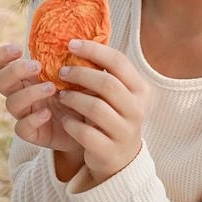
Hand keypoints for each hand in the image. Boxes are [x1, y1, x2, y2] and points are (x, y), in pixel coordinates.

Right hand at [0, 43, 82, 160]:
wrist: (101, 124)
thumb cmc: (91, 92)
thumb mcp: (86, 69)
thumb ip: (78, 54)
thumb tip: (77, 37)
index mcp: (27, 76)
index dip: (0, 56)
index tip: (18, 49)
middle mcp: (22, 93)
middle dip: (14, 71)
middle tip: (37, 67)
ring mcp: (27, 114)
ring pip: (10, 103)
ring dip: (29, 92)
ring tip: (52, 88)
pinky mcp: (34, 134)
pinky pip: (21, 128)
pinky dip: (32, 119)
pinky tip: (48, 113)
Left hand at [51, 38, 147, 184]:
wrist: (120, 159)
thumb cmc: (113, 116)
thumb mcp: (117, 94)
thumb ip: (105, 72)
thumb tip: (77, 42)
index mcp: (140, 90)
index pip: (118, 62)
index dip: (93, 50)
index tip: (71, 44)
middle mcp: (137, 110)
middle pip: (107, 83)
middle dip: (80, 74)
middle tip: (61, 72)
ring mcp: (125, 132)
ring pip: (95, 108)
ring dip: (73, 99)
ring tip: (61, 96)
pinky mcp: (109, 151)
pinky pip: (85, 133)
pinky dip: (71, 124)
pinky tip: (64, 120)